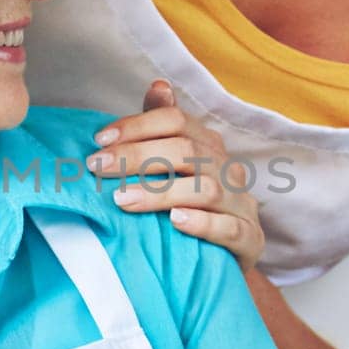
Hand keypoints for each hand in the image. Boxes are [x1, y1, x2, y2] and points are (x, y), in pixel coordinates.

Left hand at [85, 80, 264, 270]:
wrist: (224, 262)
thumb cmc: (192, 209)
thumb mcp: (176, 170)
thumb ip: (164, 130)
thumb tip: (158, 86)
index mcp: (210, 147)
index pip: (176, 121)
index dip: (138, 126)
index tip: (99, 140)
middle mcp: (229, 169)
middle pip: (186, 151)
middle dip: (138, 156)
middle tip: (98, 167)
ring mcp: (242, 205)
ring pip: (205, 189)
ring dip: (160, 193)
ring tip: (122, 199)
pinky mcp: (251, 240)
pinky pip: (230, 229)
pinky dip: (203, 223)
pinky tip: (175, 222)